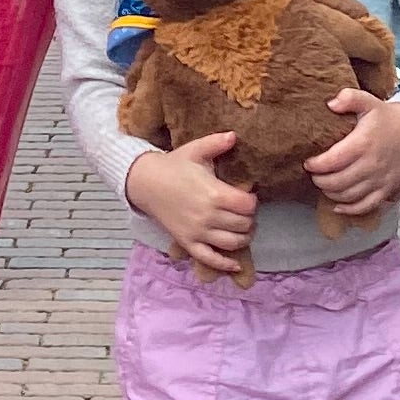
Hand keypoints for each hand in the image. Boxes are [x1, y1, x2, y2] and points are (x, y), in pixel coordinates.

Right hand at [127, 132, 257, 278]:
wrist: (146, 182)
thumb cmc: (173, 165)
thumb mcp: (195, 150)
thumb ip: (217, 143)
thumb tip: (235, 135)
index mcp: (215, 193)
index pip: (248, 205)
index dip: (253, 201)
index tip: (249, 196)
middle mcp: (209, 216)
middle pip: (244, 224)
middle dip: (250, 218)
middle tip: (245, 212)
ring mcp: (198, 232)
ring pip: (232, 243)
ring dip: (244, 238)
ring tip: (244, 229)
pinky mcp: (188, 242)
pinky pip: (209, 259)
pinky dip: (225, 264)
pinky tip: (236, 264)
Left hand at [306, 90, 399, 219]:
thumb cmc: (387, 118)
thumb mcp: (368, 101)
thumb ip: (349, 98)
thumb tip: (331, 104)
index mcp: (363, 143)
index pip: (332, 161)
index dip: (316, 165)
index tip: (308, 163)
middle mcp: (372, 164)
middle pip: (337, 182)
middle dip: (320, 181)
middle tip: (314, 175)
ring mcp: (380, 179)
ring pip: (349, 196)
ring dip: (331, 194)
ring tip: (324, 185)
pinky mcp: (387, 189)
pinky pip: (367, 206)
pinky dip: (350, 210)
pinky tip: (338, 206)